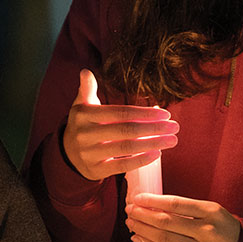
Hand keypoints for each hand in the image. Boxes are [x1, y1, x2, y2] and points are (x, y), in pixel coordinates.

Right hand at [62, 69, 178, 180]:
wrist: (67, 153)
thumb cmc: (83, 124)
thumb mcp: (81, 106)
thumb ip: (87, 89)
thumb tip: (85, 71)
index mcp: (84, 115)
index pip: (120, 113)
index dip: (144, 113)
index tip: (165, 114)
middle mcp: (85, 134)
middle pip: (126, 130)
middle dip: (154, 128)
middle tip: (175, 127)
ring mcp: (90, 154)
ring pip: (126, 148)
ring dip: (152, 143)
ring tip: (172, 140)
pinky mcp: (95, 170)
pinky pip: (121, 165)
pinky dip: (140, 160)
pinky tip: (157, 154)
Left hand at [125, 194, 240, 241]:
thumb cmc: (223, 228)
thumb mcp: (213, 212)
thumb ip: (188, 208)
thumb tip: (154, 203)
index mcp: (211, 211)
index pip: (176, 203)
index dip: (153, 200)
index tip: (138, 197)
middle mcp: (207, 230)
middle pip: (167, 221)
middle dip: (143, 214)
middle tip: (129, 209)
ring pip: (164, 238)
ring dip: (143, 229)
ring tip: (131, 222)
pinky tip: (139, 238)